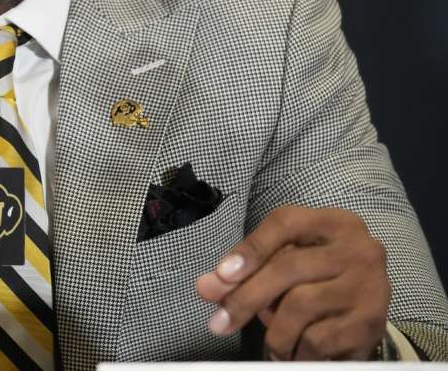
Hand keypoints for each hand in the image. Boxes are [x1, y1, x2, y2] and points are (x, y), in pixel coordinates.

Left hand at [195, 205, 389, 359]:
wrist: (368, 306)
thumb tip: (207, 288)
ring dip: (274, 332)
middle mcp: (358, 249)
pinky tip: (292, 354)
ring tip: (270, 343)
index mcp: (333, 223)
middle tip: (219, 323)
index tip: (219, 277)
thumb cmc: (316, 275)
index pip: (285, 223)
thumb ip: (248, 269)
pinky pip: (318, 340)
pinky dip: (295, 352)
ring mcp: (368, 286)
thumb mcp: (286, 259)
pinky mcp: (371, 323)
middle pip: (288, 268)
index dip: (249, 249)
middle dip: (245, 298)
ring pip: (300, 307)